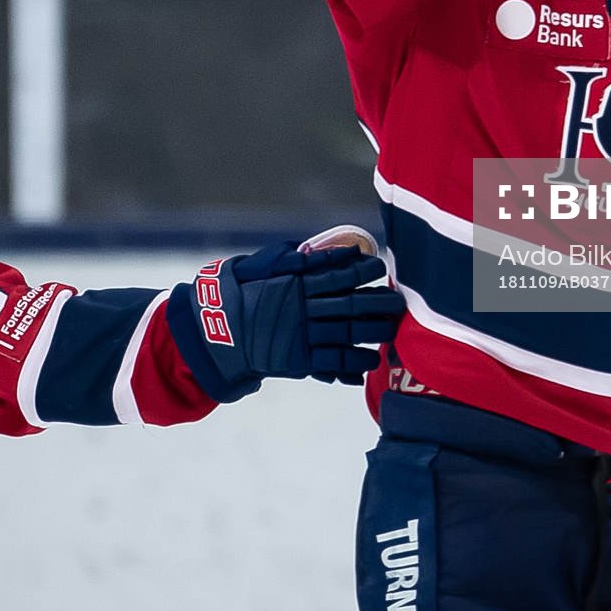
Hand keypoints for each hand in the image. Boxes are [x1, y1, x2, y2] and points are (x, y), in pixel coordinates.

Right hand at [167, 231, 405, 401]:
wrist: (212, 333)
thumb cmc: (237, 294)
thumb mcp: (257, 267)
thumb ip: (288, 259)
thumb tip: (314, 249)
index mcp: (293, 281)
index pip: (335, 272)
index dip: (359, 269)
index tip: (378, 265)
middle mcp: (301, 307)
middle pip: (349, 303)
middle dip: (377, 301)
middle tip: (398, 300)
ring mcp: (300, 334)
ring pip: (347, 331)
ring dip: (373, 330)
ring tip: (392, 329)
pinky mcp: (297, 359)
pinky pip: (333, 360)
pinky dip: (355, 361)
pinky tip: (372, 359)